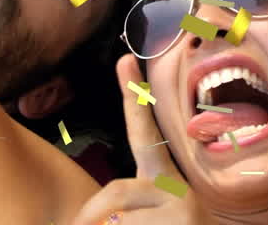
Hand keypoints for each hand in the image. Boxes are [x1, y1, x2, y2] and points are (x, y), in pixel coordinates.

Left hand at [71, 55, 218, 224]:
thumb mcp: (148, 219)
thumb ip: (121, 209)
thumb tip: (84, 217)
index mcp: (167, 185)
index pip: (146, 136)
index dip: (134, 98)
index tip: (124, 60)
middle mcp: (179, 191)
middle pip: (116, 191)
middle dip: (90, 216)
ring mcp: (184, 210)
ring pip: (120, 219)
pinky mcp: (184, 224)